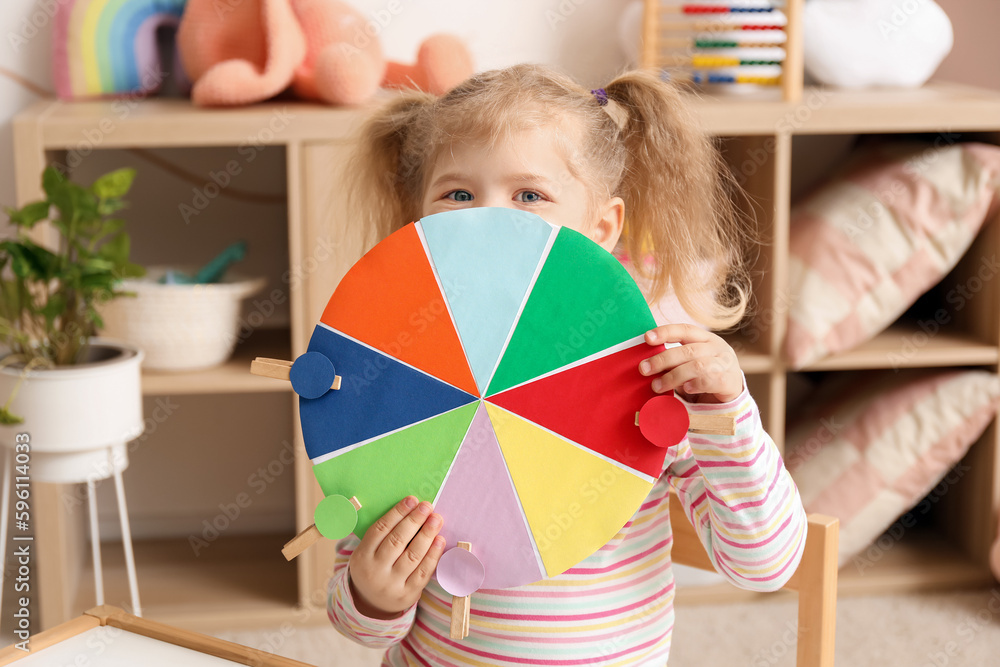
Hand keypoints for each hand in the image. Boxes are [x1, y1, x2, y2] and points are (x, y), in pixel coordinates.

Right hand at [347, 496, 444, 619]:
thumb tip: (409, 509)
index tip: (412, 500)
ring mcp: (392, 584)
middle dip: (414, 521)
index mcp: (362, 556)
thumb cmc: (373, 568)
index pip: (380, 529)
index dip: (397, 513)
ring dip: (426, 535)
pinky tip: (439, 540)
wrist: (371, 605)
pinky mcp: (408, 594)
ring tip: (436, 519)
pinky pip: (423, 572)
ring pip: (412, 555)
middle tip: (427, 506)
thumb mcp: (367, 553)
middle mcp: (375, 571)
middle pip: (397, 541)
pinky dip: (433, 555)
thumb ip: (382, 535)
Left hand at [639, 324, 742, 403]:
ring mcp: (724, 363)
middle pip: (688, 350)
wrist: (732, 387)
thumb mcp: (692, 360)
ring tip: (657, 386)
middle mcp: (716, 347)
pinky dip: (695, 385)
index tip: (647, 338)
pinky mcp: (728, 381)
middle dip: (663, 359)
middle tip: (644, 369)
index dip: (666, 332)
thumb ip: (675, 359)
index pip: (685, 329)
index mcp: (705, 338)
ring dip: (673, 376)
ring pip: (697, 366)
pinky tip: (685, 389)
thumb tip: (647, 363)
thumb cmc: (705, 371)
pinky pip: (709, 381)